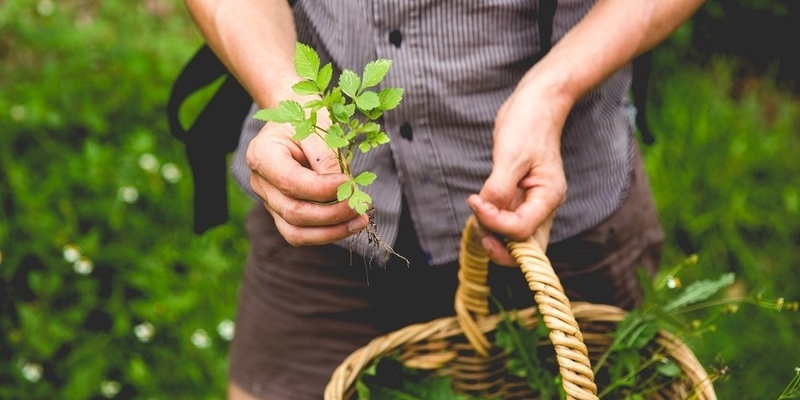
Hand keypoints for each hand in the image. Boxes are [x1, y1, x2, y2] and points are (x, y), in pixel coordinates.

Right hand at [246, 113, 368, 245]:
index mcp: (262, 155)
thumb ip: (327, 158)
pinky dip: (327, 233)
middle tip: (361, 206)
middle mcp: (260, 183)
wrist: (293, 120)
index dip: (323, 189)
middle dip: (332, 214)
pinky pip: (301, 234)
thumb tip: (345, 189)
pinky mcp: (282, 214)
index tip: (350, 184)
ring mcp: (269, 202)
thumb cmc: (306, 119)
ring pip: (295, 233)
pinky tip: (350, 224)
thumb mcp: (317, 128)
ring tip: (360, 221)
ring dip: (331, 232)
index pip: (291, 182)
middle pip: (293, 212)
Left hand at [467, 84, 567, 265]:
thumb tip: (486, 212)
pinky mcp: (521, 199)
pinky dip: (492, 222)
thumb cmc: (528, 125)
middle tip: (477, 227)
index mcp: (548, 197)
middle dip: (499, 246)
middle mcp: (544, 207)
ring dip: (493, 235)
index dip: (494, 223)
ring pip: (516, 240)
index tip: (475, 201)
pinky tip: (480, 207)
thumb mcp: (511, 155)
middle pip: (525, 249)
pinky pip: (508, 224)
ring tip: (477, 211)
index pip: (521, 231)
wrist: (536, 106)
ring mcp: (533, 205)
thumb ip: (498, 188)